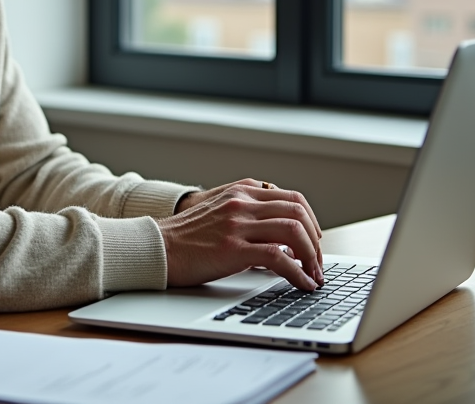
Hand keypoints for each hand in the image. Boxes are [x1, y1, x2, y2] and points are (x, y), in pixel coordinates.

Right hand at [160, 179, 323, 290]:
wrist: (156, 247)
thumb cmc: (185, 236)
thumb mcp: (218, 210)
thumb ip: (246, 212)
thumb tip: (279, 233)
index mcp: (241, 191)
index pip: (293, 199)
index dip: (311, 222)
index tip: (315, 241)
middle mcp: (242, 202)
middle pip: (298, 213)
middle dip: (316, 241)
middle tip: (317, 262)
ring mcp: (238, 224)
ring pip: (294, 231)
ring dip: (312, 257)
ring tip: (313, 275)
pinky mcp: (233, 248)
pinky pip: (279, 257)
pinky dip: (298, 273)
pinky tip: (302, 284)